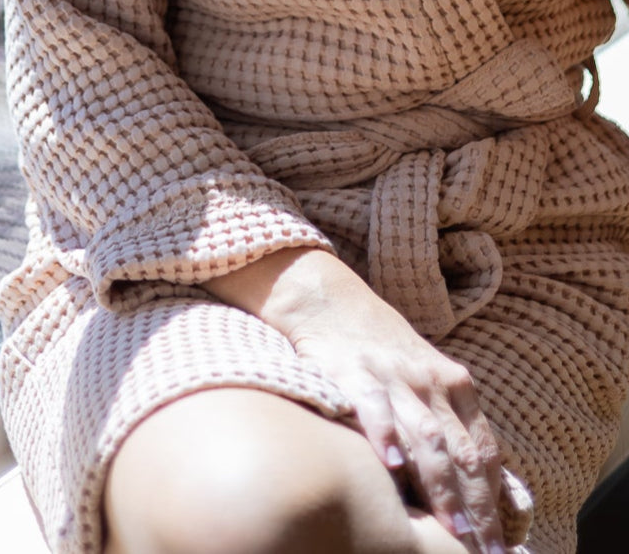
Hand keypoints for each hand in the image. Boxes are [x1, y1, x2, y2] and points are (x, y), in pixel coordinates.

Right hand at [207, 248, 505, 553]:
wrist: (330, 299)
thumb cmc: (380, 347)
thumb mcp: (424, 376)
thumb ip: (448, 422)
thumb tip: (474, 483)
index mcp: (453, 384)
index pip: (482, 448)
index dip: (494, 498)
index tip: (498, 542)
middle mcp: (428, 381)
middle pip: (460, 451)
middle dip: (476, 506)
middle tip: (484, 549)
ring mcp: (392, 376)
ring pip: (426, 437)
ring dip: (443, 486)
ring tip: (454, 528)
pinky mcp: (353, 371)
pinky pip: (373, 406)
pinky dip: (386, 435)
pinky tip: (392, 466)